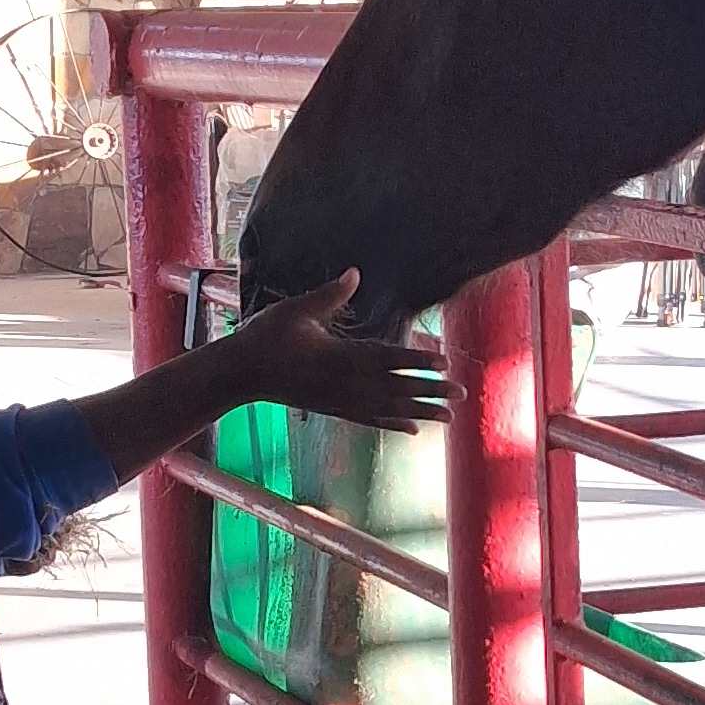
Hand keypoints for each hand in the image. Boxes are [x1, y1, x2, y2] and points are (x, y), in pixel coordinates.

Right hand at [230, 271, 447, 431]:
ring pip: (388, 409)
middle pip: (396, 388)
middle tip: (463, 395)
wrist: (241, 375)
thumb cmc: (266, 338)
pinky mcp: (333, 411)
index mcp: (339, 356)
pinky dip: (392, 425)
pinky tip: (412, 430)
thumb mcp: (295, 310)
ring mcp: (340, 401)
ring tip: (449, 418)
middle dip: (431, 391)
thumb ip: (328, 294)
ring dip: (420, 412)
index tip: (445, 362)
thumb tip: (355, 273)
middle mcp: (345, 384)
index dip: (418, 361)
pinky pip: (369, 421)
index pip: (387, 358)